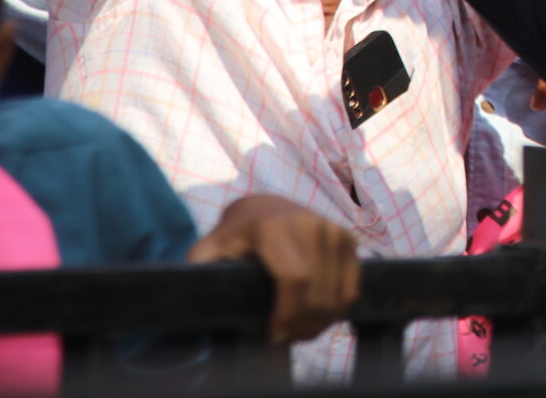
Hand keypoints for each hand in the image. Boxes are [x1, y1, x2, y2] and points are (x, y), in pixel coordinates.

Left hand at [189, 195, 360, 344]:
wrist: (267, 207)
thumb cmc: (235, 235)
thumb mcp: (211, 246)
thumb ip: (200, 264)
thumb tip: (193, 288)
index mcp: (274, 227)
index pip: (294, 278)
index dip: (287, 314)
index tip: (273, 336)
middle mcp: (309, 225)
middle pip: (316, 292)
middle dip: (301, 325)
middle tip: (283, 339)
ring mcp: (333, 231)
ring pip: (337, 294)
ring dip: (319, 323)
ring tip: (298, 332)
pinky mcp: (349, 239)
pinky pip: (351, 288)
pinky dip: (337, 311)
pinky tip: (317, 318)